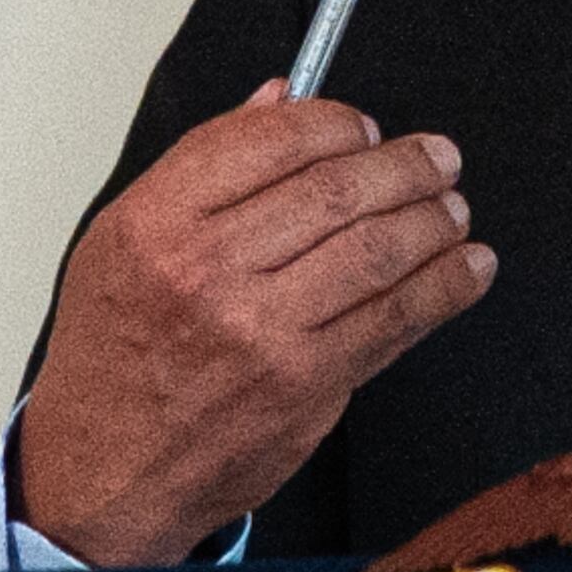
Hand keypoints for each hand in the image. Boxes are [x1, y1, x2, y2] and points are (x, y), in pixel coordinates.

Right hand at [11, 83, 497, 565]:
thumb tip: (278, 99)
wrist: (105, 472)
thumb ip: (202, 167)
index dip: (336, 122)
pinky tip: (467, 267)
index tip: (364, 127)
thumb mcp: (122, 244)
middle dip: (405, 165)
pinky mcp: (305, 384)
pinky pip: (394, 318)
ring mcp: (260, 330)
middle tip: (437, 158)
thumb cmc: (113, 358)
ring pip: (376, 249)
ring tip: (452, 209)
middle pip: (336, 189)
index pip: (270, 140)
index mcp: (156, 223)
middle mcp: (205, 271)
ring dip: (434, 220)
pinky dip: (445, 285)